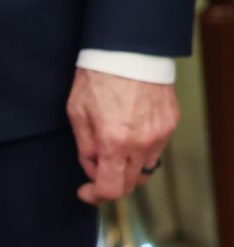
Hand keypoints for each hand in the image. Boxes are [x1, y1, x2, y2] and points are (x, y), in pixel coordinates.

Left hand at [66, 68, 178, 204]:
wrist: (128, 50)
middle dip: (111, 183)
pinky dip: (141, 152)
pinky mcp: (170, 123)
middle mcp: (142, 142)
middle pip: (131, 183)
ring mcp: (160, 133)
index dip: (95, 196)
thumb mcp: (76, 114)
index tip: (85, 192)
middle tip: (95, 171)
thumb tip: (92, 168)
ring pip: (146, 168)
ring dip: (128, 168)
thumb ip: (84, 148)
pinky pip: (156, 150)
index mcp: (114, 142)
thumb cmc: (97, 77)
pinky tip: (128, 136)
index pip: (111, 189)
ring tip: (111, 150)